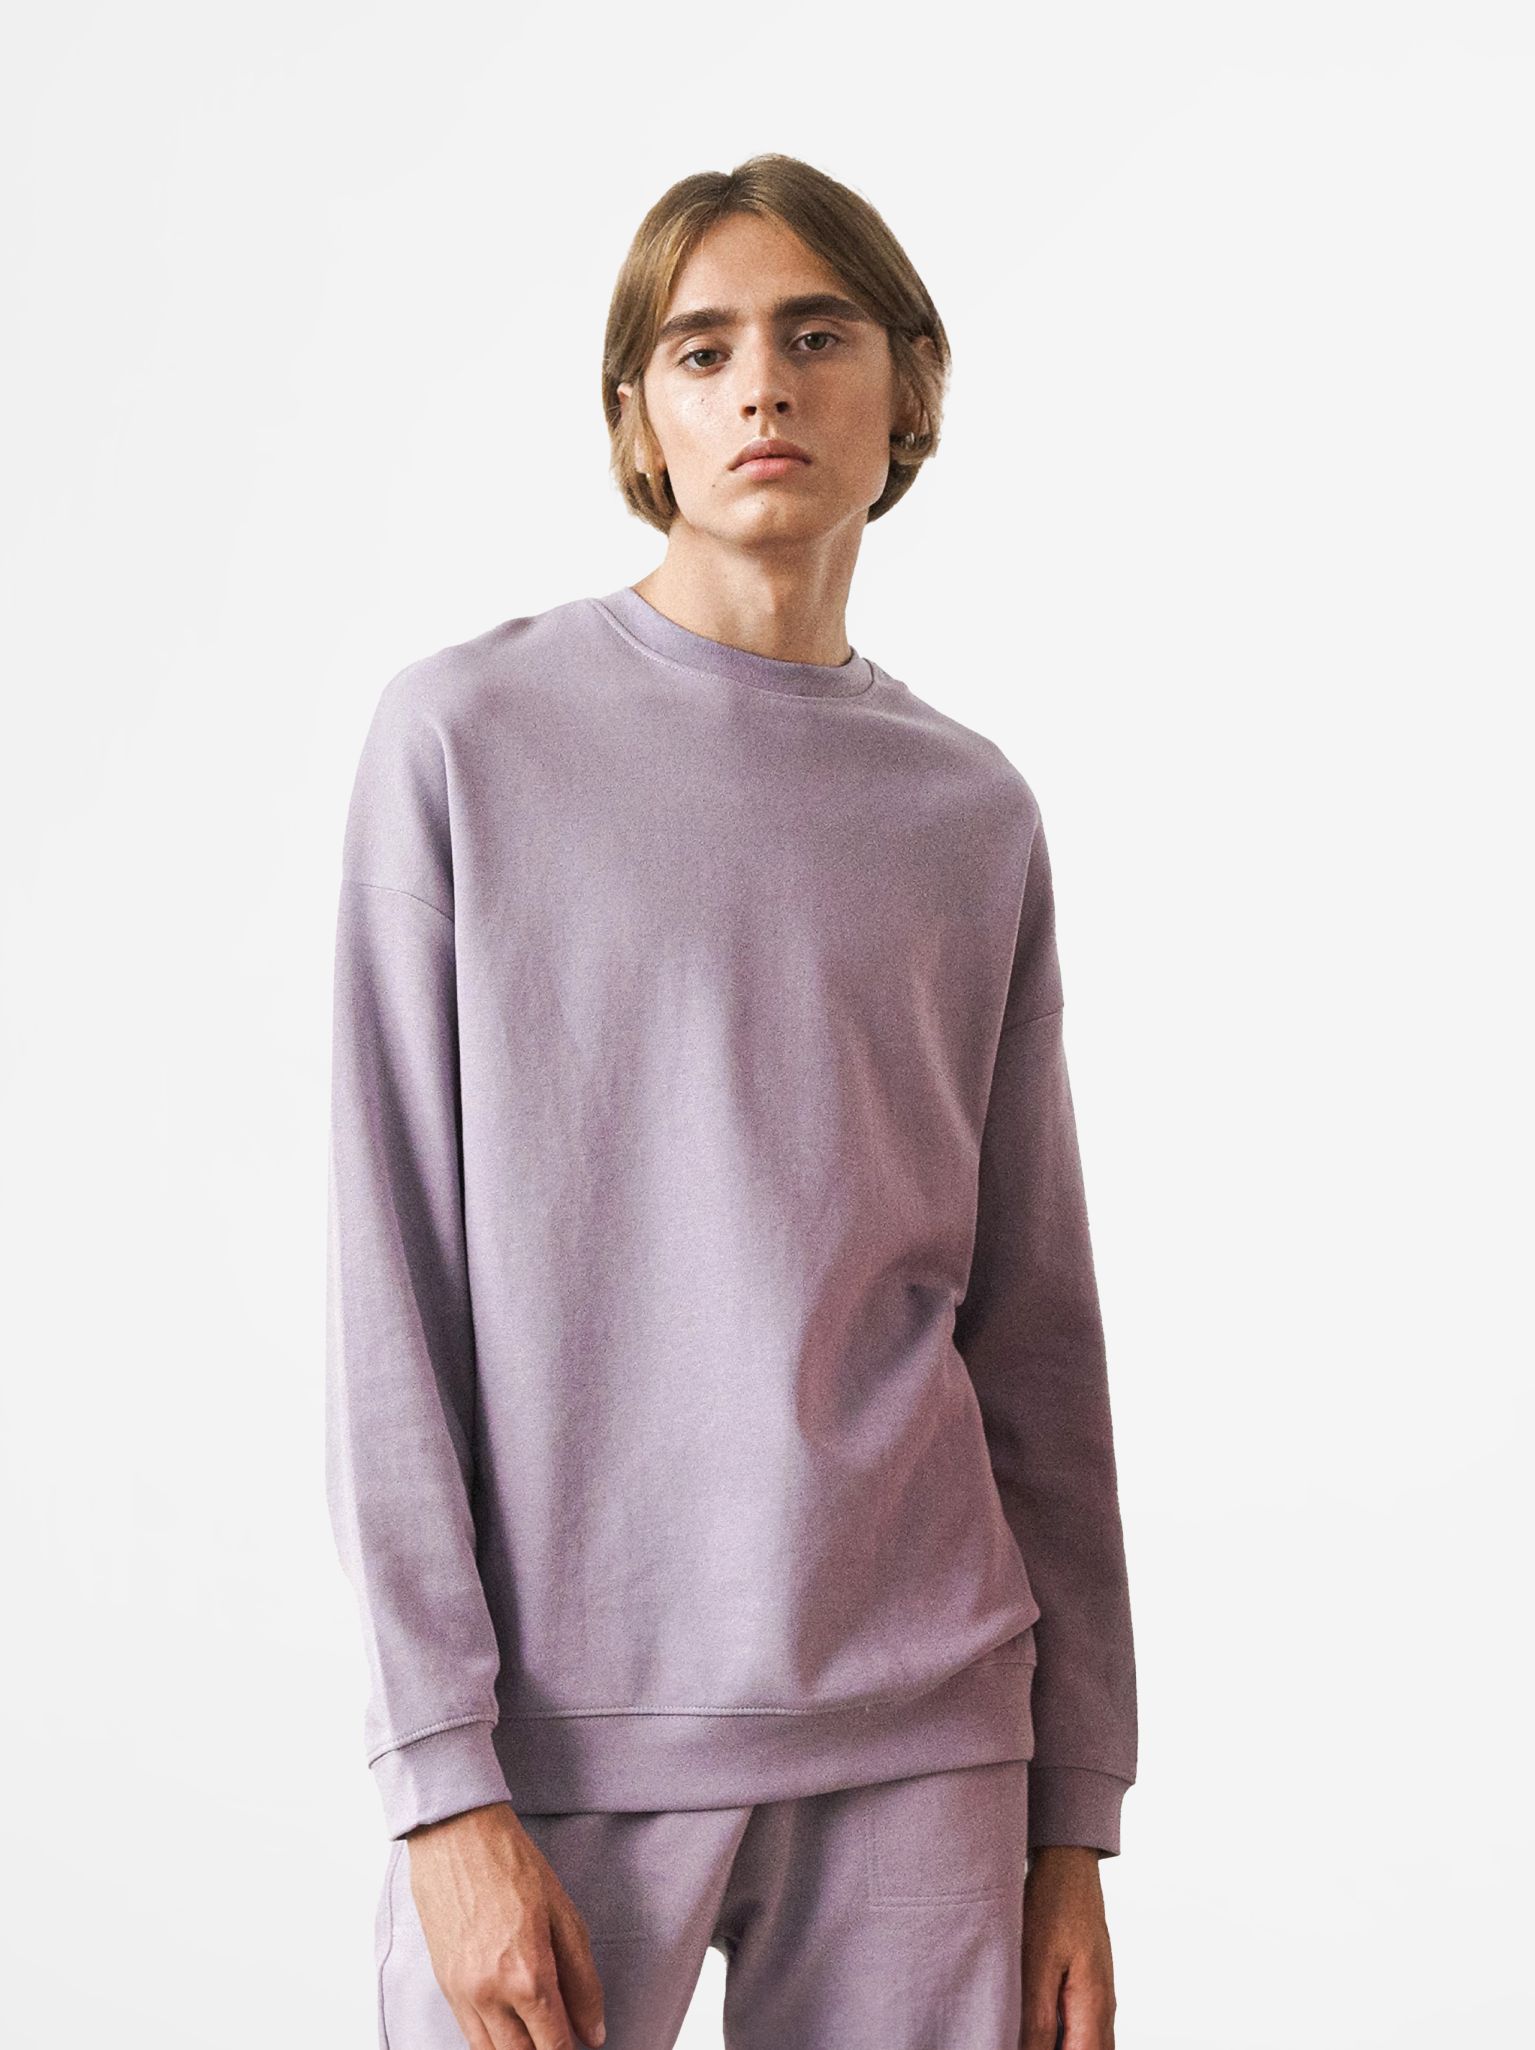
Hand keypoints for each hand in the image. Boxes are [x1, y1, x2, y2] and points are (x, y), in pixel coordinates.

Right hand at [404, 1803, 606, 2049]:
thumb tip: (594, 2034)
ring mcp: (462, 1994)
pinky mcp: (445, 1986)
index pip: (554, 2046)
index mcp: (527, 1976)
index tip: (583, 2045)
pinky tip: (511, 2028)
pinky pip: (469, 2036)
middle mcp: (490, 1995)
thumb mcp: (564, 1916)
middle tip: (562, 2036)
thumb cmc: (513, 1865)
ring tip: (539, 2034)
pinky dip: (492, 2043)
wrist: (456, 1835)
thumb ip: (583, 1981)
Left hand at [1020, 1845, 1115, 2048]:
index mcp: (1094, 2006)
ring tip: (1025, 2033)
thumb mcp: (1037, 1962)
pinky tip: (1035, 2025)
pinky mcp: (1087, 1985)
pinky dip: (1063, 2036)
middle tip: (1022, 2038)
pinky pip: (1082, 2028)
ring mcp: (1098, 1996)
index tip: (1022, 2046)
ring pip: (1087, 2044)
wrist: (1067, 1862)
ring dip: (1060, 2044)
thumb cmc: (1053, 1903)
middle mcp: (1103, 2007)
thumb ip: (1037, 2019)